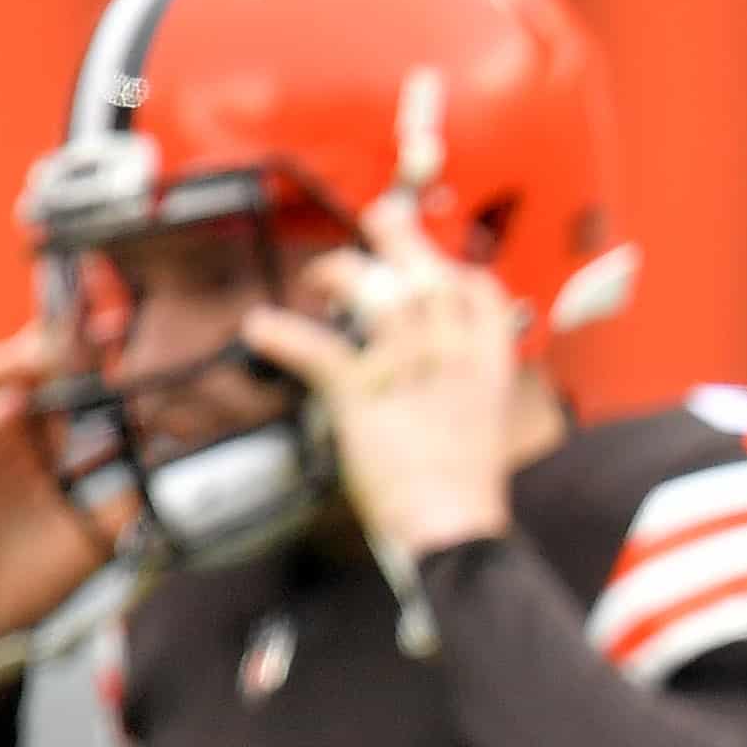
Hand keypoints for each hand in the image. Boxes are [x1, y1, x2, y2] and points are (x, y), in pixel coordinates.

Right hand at [0, 323, 132, 643]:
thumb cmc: (40, 574)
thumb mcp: (102, 535)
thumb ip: (132, 497)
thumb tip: (175, 464)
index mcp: (51, 443)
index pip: (72, 382)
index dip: (97, 353)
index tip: (132, 328)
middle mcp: (14, 434)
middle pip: (29, 366)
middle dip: (63, 337)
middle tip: (102, 320)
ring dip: (20, 359)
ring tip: (56, 347)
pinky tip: (15, 404)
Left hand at [241, 197, 518, 557]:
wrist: (452, 529)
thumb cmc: (464, 495)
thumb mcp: (479, 431)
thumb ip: (459, 395)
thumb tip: (435, 388)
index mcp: (486, 365)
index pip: (480, 292)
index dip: (456, 269)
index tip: (437, 265)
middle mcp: (450, 353)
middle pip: (425, 272)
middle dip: (399, 238)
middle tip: (376, 218)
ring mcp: (407, 367)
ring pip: (372, 293)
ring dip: (339, 274)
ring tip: (317, 277)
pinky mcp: (362, 391)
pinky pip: (316, 347)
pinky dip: (281, 334)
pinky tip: (260, 327)